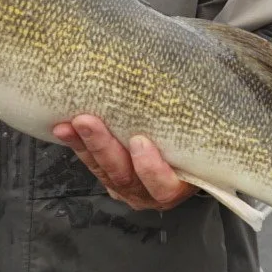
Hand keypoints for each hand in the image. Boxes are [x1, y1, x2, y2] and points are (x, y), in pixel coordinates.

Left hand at [51, 114, 195, 211]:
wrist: (186, 155)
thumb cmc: (197, 145)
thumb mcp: (200, 140)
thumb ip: (190, 124)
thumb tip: (207, 79)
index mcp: (179, 186)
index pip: (163, 186)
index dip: (150, 168)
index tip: (140, 141)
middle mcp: (150, 193)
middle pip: (125, 177)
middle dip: (104, 148)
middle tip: (87, 122)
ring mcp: (127, 188)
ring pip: (103, 171)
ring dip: (84, 145)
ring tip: (69, 124)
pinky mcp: (110, 177)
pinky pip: (92, 165)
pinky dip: (78, 145)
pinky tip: (64, 128)